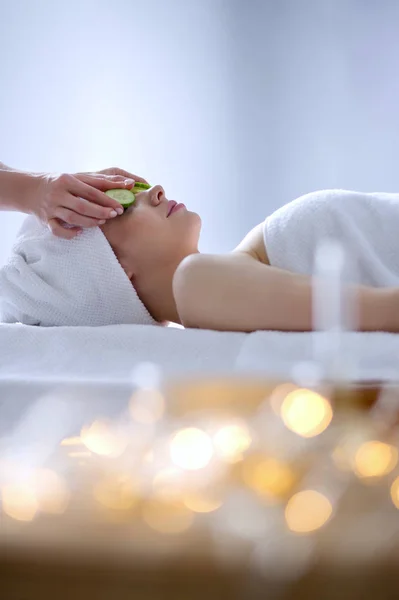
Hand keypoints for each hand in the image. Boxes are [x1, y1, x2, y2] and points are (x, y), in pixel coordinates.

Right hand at [33, 167, 147, 238]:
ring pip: (72, 219)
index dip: (107, 200)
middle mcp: (57, 194)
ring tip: (101, 222)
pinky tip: (80, 232)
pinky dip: (69, 233)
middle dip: (100, 212)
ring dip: (89, 222)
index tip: (120, 207)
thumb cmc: (61, 183)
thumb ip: (100, 181)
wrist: (30, 189)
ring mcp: (51, 208)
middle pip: (82, 206)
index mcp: (67, 180)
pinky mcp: (45, 220)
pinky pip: (57, 231)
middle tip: (113, 216)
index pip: (90, 191)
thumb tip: (128, 182)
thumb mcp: (77, 178)